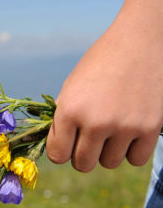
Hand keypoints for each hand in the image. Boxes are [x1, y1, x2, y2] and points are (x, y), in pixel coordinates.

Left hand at [46, 20, 162, 171]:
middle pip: (82, 165)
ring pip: (108, 163)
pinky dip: (131, 150)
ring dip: (107, 152)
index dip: (60, 152)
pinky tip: (128, 132)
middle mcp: (96, 122)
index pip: (57, 156)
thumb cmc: (99, 64)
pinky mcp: (150, 128)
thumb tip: (58, 149)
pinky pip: (135, 160)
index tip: (67, 144)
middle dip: (82, 155)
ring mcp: (125, 127)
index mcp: (70, 110)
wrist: (138, 42)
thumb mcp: (71, 87)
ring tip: (110, 131)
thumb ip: (62, 119)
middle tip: (88, 140)